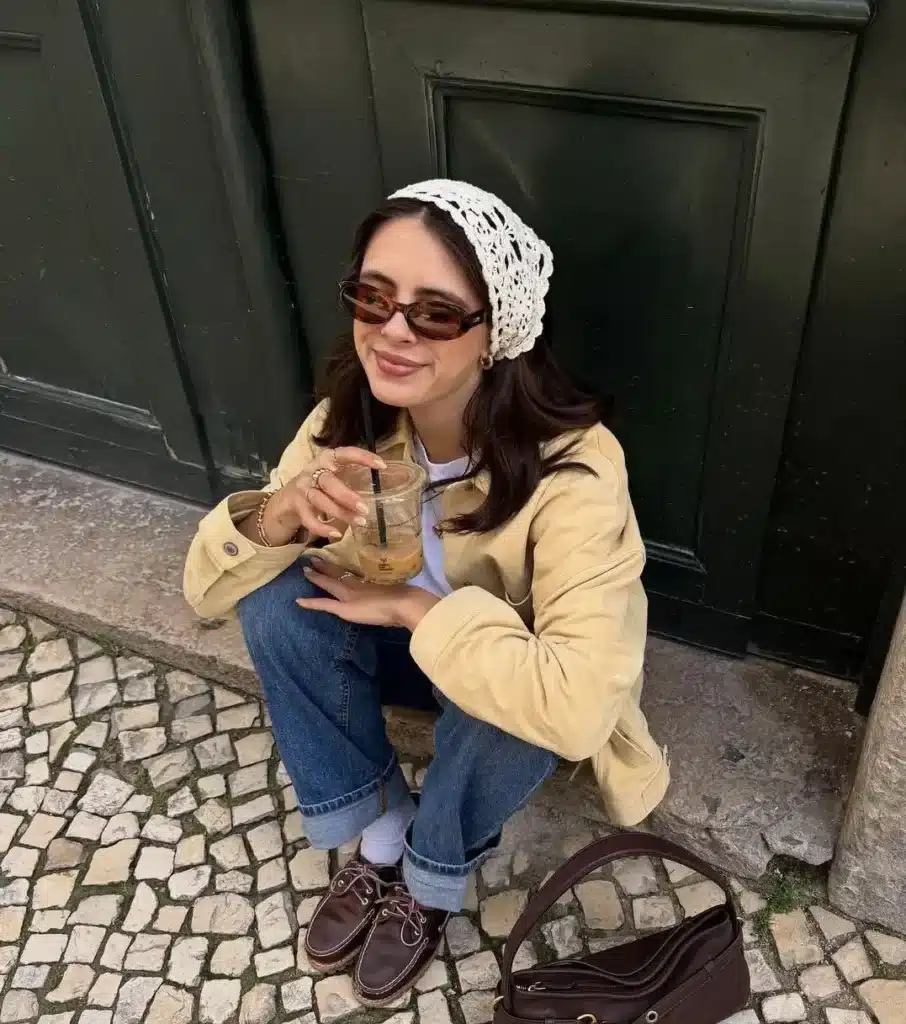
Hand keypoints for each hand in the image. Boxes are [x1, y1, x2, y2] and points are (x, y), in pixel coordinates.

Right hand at [265, 446, 385, 544]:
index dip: (362, 457)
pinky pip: (309, 519)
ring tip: (360, 522)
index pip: (344, 453)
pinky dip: (322, 528)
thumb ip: (361, 477)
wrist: (289, 498)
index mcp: (327, 459)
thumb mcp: (340, 476)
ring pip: (320, 501)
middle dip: (347, 496)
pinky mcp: (297, 507)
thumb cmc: (323, 485)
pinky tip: (337, 534)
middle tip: (366, 508)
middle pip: (328, 482)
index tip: (382, 465)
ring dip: (340, 513)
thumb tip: (399, 478)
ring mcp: (303, 489)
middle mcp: (313, 471)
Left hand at [298, 559, 439, 629]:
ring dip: (316, 576)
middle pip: (337, 573)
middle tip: (313, 557)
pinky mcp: (344, 608)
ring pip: (328, 583)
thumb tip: (397, 590)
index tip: (332, 558)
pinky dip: (311, 603)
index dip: (339, 566)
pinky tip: (298, 601)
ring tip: (305, 569)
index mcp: (368, 581)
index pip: (349, 572)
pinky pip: (324, 604)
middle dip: (325, 566)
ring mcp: (349, 595)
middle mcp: (356, 585)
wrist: (404, 603)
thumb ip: (394, 589)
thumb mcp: (399, 591)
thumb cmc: (406, 598)